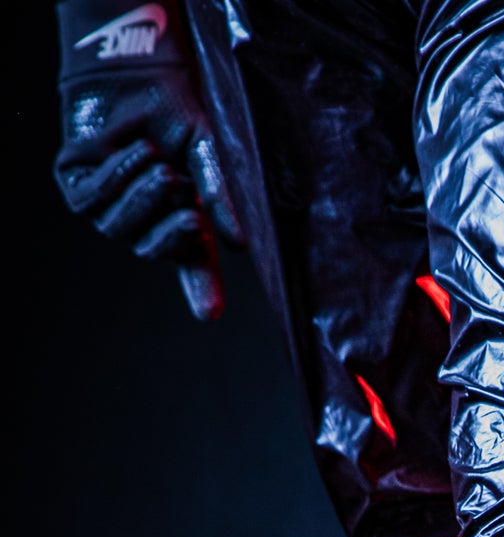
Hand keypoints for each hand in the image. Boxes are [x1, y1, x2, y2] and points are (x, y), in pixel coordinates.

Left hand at [54, 0, 242, 320]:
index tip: (208, 313)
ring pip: (120, 229)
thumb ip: (220, 195)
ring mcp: (111, 213)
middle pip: (155, 250)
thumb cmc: (174, 114)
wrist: (134, 73)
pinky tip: (135, 152)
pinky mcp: (80, 192)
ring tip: (157, 160)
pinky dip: (117, 176)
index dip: (202, 291)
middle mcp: (146, 225)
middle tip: (188, 204)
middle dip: (172, 228)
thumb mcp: (207, 153)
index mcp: (183, 224)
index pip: (194, 266)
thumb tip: (239, 244)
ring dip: (142, 194)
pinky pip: (95, 201)